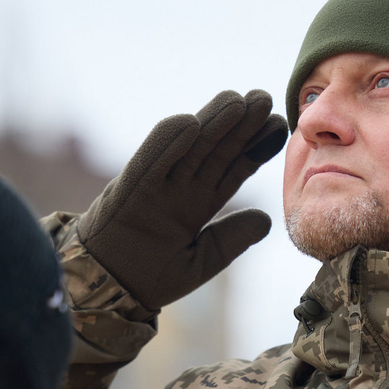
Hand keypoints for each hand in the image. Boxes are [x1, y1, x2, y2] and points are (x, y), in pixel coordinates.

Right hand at [78, 90, 287, 309]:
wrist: (108, 291)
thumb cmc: (151, 277)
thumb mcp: (202, 261)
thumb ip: (231, 240)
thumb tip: (267, 219)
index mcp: (200, 204)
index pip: (234, 169)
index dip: (256, 147)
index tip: (280, 127)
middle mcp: (181, 188)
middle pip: (216, 149)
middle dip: (241, 124)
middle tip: (265, 98)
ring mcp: (157, 185)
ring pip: (188, 147)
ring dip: (212, 122)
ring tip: (238, 100)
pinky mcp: (130, 190)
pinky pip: (150, 162)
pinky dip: (167, 143)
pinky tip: (190, 122)